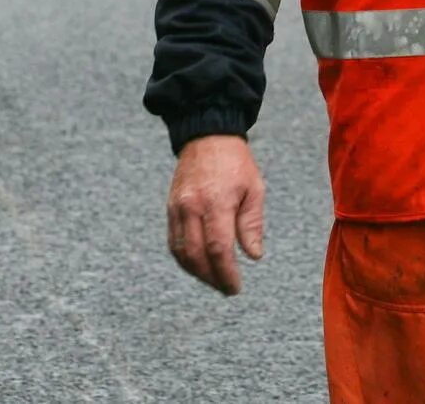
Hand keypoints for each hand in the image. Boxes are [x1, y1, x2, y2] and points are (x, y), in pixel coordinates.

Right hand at [165, 135, 264, 296]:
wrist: (207, 135)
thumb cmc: (235, 162)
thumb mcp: (254, 189)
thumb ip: (252, 224)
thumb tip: (254, 256)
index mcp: (216, 202)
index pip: (218, 249)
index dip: (226, 274)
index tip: (236, 287)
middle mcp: (192, 207)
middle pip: (196, 256)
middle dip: (212, 278)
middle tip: (227, 288)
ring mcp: (177, 208)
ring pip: (181, 252)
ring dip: (197, 272)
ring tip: (214, 280)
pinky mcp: (170, 208)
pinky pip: (173, 241)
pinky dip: (184, 258)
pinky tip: (198, 264)